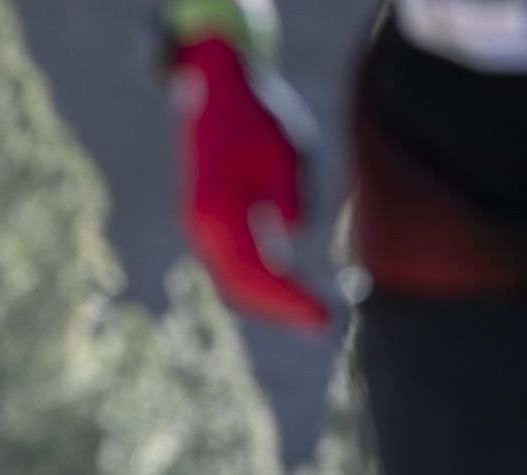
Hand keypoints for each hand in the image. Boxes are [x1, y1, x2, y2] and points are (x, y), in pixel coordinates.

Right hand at [169, 37, 328, 329]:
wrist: (215, 93)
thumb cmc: (254, 118)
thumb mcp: (284, 152)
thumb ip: (288, 198)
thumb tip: (296, 241)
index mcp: (217, 215)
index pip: (256, 275)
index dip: (291, 302)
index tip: (326, 319)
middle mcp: (202, 230)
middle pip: (241, 288)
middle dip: (283, 311)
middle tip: (327, 329)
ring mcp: (200, 229)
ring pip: (233, 282)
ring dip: (270, 303)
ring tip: (311, 318)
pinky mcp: (208, 225)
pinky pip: (231, 267)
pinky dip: (258, 285)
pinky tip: (287, 292)